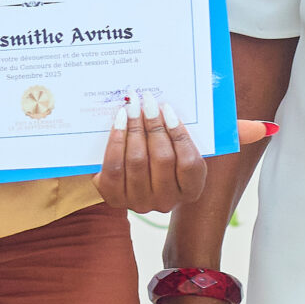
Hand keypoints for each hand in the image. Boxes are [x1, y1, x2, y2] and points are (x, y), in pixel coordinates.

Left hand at [95, 95, 207, 212]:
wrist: (136, 183)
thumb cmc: (164, 160)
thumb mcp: (181, 152)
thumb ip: (185, 136)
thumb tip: (187, 112)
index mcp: (190, 191)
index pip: (189, 162)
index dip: (179, 134)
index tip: (168, 109)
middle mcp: (166, 201)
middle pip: (162, 158)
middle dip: (153, 125)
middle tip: (147, 101)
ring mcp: (140, 202)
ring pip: (137, 161)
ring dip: (134, 128)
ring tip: (132, 107)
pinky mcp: (115, 198)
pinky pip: (114, 167)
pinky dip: (116, 141)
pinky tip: (119, 122)